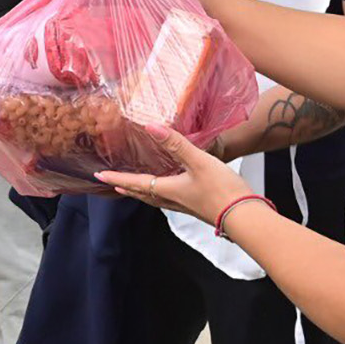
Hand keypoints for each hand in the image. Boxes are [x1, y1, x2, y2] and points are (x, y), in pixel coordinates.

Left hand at [97, 126, 252, 224]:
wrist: (245, 217)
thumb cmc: (222, 190)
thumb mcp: (198, 161)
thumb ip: (175, 144)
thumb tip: (150, 126)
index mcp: (168, 190)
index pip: (136, 184)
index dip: (117, 179)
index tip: (99, 176)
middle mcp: (173, 201)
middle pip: (143, 194)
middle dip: (127, 188)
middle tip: (113, 184)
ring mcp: (186, 205)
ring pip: (157, 199)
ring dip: (143, 192)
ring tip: (135, 187)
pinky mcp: (198, 207)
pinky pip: (172, 200)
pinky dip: (162, 193)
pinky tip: (170, 188)